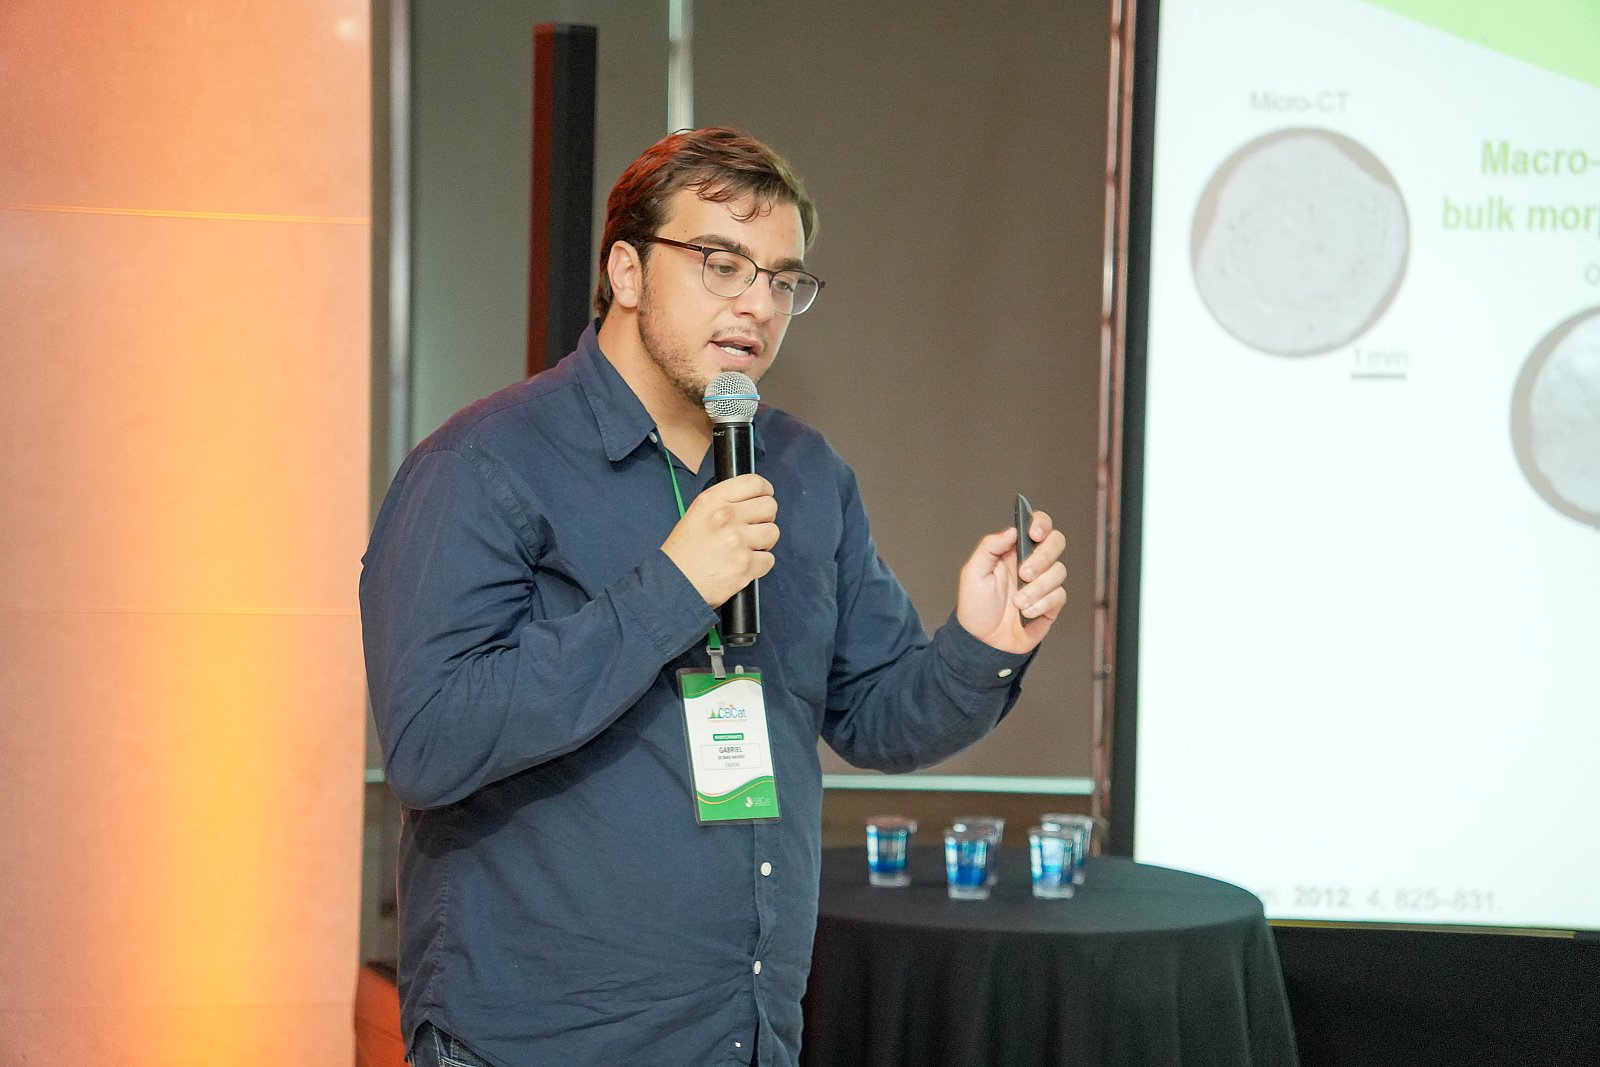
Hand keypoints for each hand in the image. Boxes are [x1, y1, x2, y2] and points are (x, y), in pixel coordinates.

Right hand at [661, 474, 779, 606]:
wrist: (673, 584)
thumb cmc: (683, 552)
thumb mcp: (696, 514)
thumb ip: (724, 503)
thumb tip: (753, 500)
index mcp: (712, 500)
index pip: (754, 483)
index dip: (765, 491)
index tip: (764, 498)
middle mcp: (725, 517)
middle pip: (769, 506)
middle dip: (764, 518)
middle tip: (752, 529)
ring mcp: (737, 541)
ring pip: (772, 532)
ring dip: (764, 542)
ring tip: (745, 549)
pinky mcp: (745, 565)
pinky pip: (769, 559)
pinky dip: (759, 565)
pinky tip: (743, 565)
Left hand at [954, 508, 1066, 653]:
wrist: (983, 641)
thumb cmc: (976, 606)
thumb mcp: (973, 573)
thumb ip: (990, 546)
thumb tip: (1012, 529)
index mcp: (1013, 550)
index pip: (1036, 526)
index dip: (1041, 523)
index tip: (1034, 534)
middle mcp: (1032, 563)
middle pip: (1056, 542)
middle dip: (1043, 557)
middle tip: (1024, 574)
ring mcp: (1043, 583)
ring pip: (1059, 571)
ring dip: (1038, 588)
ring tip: (1018, 602)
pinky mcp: (1051, 604)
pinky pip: (1059, 596)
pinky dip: (1042, 604)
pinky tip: (1026, 612)